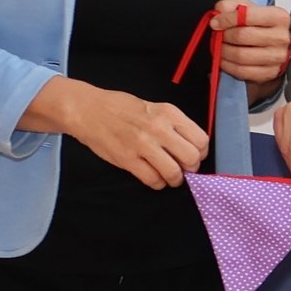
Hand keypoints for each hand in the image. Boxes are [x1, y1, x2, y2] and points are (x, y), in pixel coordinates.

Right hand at [63, 85, 208, 189]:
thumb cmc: (121, 108)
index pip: (201, 139)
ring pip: (174, 172)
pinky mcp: (127, 159)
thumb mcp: (154, 107)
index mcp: (169, 113)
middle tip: (183, 167)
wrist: (88, 110)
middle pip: (192, 158)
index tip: (194, 154)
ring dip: (175, 179)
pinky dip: (158, 183)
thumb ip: (173, 125)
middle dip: (191, 167)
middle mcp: (159, 128)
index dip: (201, 152)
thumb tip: (192, 146)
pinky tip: (154, 177)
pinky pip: (153, 180)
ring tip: (169, 176)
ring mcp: (143, 145)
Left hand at [210, 0, 290, 87]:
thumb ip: (230, 5)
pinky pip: (242, 71)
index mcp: (278, 17)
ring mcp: (278, 57)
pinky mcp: (270, 72)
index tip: (215, 22)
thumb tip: (218, 16)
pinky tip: (224, 59)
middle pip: (242, 36)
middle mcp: (281, 37)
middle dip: (224, 36)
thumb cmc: (258, 24)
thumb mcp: (246, 7)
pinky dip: (227, 65)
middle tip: (218, 35)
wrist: (273, 43)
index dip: (226, 19)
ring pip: (240, 55)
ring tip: (220, 46)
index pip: (246, 15)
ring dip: (223, 51)